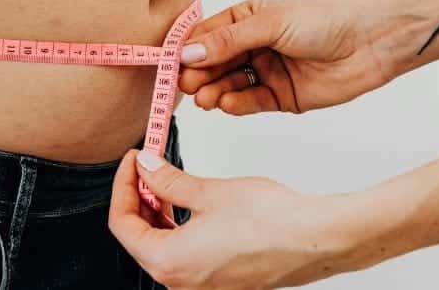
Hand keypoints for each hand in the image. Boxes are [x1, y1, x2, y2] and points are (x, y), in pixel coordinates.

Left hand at [110, 150, 358, 288]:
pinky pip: (183, 253)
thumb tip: (146, 167)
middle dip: (138, 198)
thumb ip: (167, 181)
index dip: (123, 186)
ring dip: (158, 211)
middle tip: (148, 165)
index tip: (133, 160)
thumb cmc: (270, 220)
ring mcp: (200, 285)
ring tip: (168, 179)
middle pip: (138, 237)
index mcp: (168, 262)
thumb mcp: (207, 192)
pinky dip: (178, 226)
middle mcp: (180, 282)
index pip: (122, 224)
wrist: (316, 239)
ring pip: (160, 246)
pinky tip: (188, 202)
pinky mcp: (218, 280)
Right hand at [178, 0, 397, 114]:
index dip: (188, 49)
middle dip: (198, 74)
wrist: (371, 44)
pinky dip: (235, 104)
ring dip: (213, 91)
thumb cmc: (325, 21)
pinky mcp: (279, 96)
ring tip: (204, 98)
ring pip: (228, 84)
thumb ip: (229, 40)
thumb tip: (188, 52)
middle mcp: (251, 46)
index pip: (207, 35)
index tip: (171, 63)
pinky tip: (225, 103)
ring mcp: (265, 71)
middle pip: (213, 63)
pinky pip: (250, 102)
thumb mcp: (270, 22)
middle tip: (185, 85)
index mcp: (245, 19)